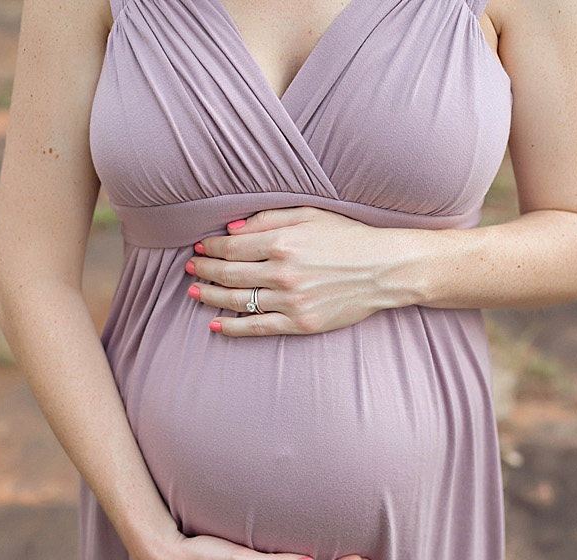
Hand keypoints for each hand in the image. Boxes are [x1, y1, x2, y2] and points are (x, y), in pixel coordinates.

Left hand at [187, 207, 414, 335]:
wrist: (385, 269)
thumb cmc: (348, 237)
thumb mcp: (310, 215)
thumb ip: (268, 219)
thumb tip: (231, 229)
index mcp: (283, 243)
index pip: (231, 247)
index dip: (210, 248)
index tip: (199, 247)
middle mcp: (283, 273)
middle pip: (228, 274)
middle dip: (204, 270)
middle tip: (190, 268)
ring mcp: (291, 301)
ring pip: (237, 301)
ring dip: (210, 297)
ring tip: (194, 292)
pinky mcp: (300, 323)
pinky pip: (258, 327)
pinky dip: (232, 327)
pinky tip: (215, 324)